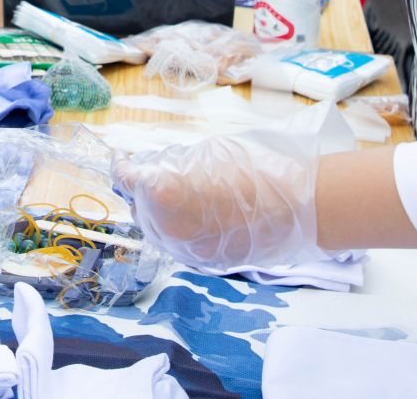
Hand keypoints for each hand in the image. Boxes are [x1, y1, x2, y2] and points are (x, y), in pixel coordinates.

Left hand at [111, 126, 320, 271]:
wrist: (295, 205)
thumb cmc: (253, 169)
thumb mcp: (202, 154)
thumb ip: (170, 166)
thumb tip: (153, 172)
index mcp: (162, 194)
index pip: (126, 179)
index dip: (121, 167)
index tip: (121, 158)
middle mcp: (167, 227)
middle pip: (139, 208)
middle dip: (141, 191)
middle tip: (152, 173)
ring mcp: (185, 250)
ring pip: (156, 230)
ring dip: (157, 212)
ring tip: (175, 194)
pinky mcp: (204, 262)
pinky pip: (178, 244)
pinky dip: (177, 229)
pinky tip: (194, 213)